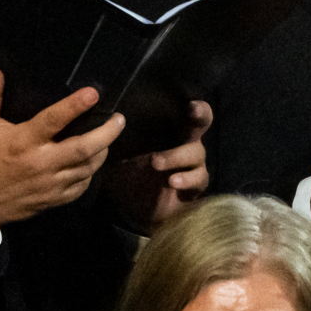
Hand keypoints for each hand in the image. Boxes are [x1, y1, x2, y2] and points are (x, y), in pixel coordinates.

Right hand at [0, 62, 125, 235]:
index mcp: (23, 142)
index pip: (54, 120)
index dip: (75, 105)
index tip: (93, 93)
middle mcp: (41, 164)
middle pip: (84, 149)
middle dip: (106, 133)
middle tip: (119, 119)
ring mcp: (49, 185)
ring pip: (87, 169)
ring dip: (102, 152)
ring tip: (109, 137)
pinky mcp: (51, 201)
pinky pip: (79, 188)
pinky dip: (90, 174)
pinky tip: (92, 162)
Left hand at [107, 100, 211, 232]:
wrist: (132, 210)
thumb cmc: (128, 174)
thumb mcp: (118, 154)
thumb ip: (118, 138)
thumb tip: (107, 120)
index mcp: (169, 131)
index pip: (184, 111)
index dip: (191, 103)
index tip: (186, 100)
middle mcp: (186, 143)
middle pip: (202, 122)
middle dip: (199, 114)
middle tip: (192, 111)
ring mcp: (192, 164)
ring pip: (196, 153)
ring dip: (176, 156)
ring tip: (156, 163)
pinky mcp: (194, 187)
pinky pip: (199, 179)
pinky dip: (186, 179)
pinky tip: (172, 181)